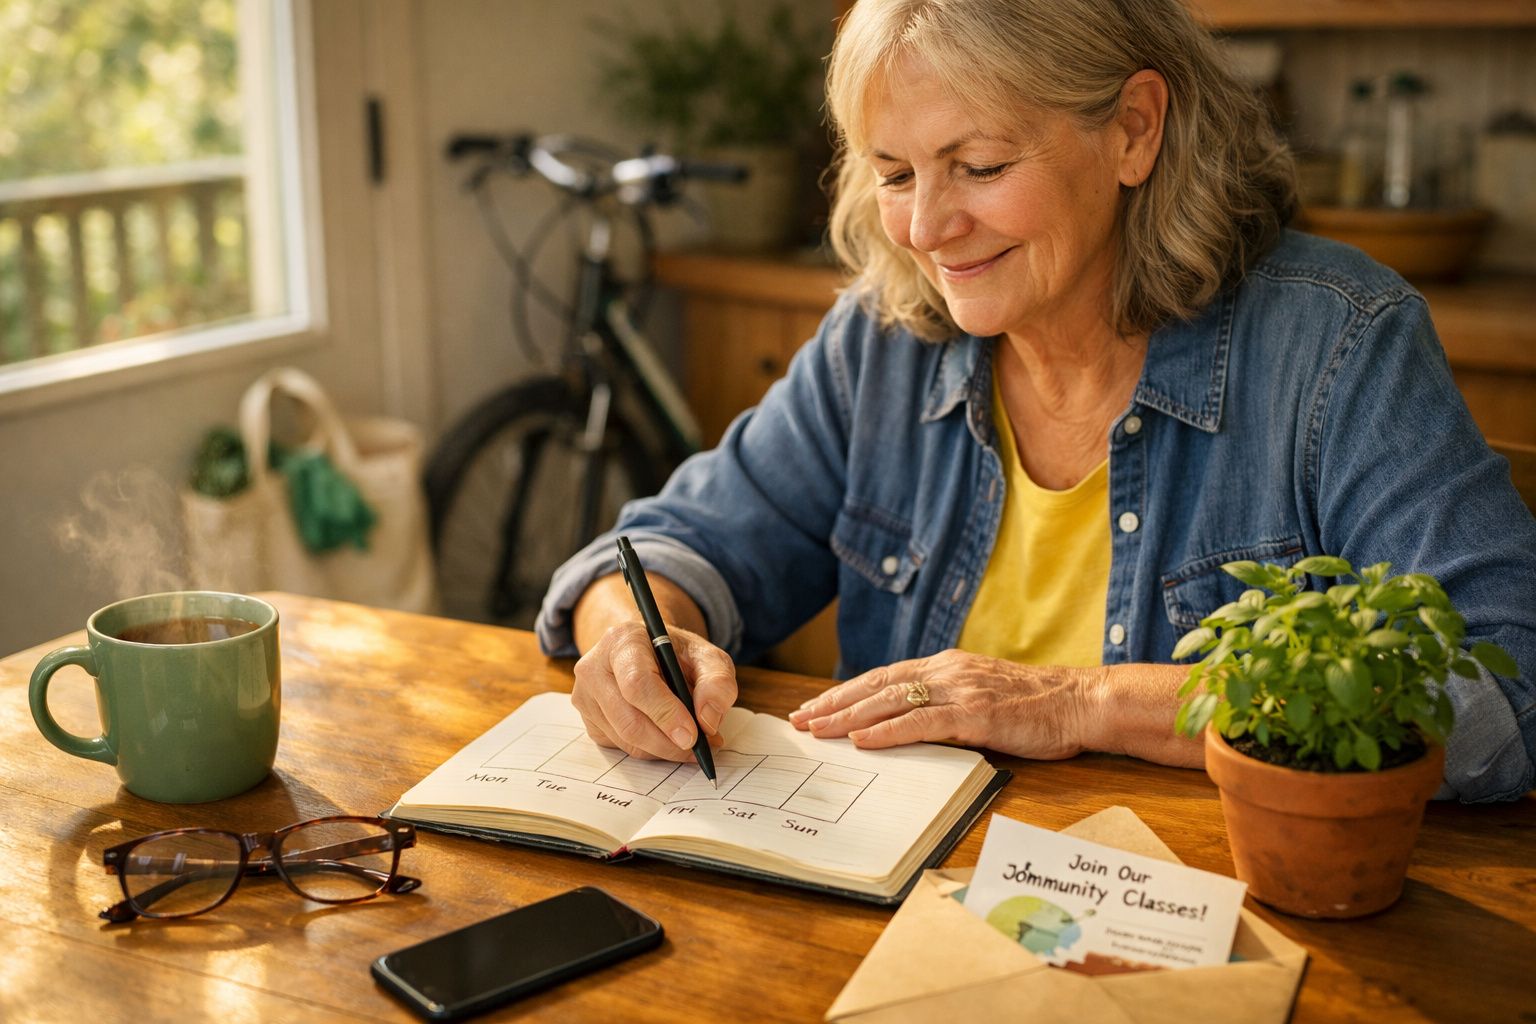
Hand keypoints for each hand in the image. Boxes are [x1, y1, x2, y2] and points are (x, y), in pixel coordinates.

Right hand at [571, 620, 738, 761]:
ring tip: (692, 741)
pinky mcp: (588, 720)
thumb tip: (708, 720)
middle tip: (700, 748)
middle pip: (628, 720)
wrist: (646, 652)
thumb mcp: (706, 656)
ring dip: (664, 749)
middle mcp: (595, 667)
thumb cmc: (675, 655)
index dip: (665, 713)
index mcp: (623, 640)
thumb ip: (717, 682)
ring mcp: (586, 696)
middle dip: (668, 742)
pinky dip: (651, 750)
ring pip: (626, 739)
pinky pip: (621, 747)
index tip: (692, 735)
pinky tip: (668, 737)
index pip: (637, 683)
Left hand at [787, 648, 1100, 759]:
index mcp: (947, 666)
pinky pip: (921, 722)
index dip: (846, 692)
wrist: (1081, 700)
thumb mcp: (982, 695)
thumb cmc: (1037, 705)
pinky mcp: (975, 715)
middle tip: (800, 719)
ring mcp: (960, 691)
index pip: (884, 677)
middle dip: (834, 703)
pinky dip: (886, 731)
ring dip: (848, 717)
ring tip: (817, 730)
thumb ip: (946, 703)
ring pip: (890, 701)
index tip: (816, 706)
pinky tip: (861, 740)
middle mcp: (947, 672)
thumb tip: (908, 722)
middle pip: (876, 685)